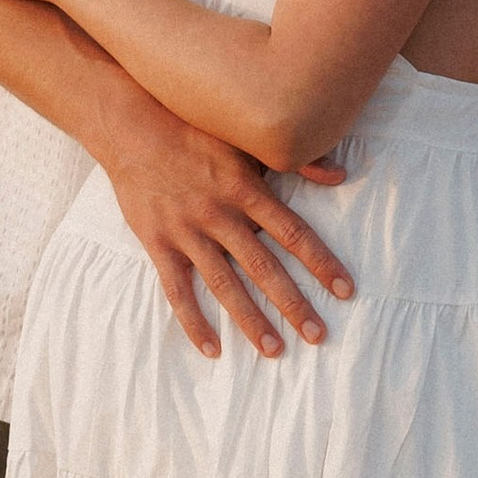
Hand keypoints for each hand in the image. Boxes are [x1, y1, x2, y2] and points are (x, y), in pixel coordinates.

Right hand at [103, 106, 351, 361]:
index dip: (321, 262)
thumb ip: (295, 161)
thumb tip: (341, 176)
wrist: (132, 127)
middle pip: (264, 268)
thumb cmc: (195, 130)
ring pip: (224, 285)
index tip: (345, 291)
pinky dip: (193, 322)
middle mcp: (220, 214)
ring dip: (250, 321)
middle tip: (318, 335)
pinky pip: (177, 291)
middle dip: (293, 304)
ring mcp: (187, 232)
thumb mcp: (246, 140)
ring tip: (274, 350)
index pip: (293, 233)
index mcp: (246, 189)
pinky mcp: (158, 244)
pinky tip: (212, 349)